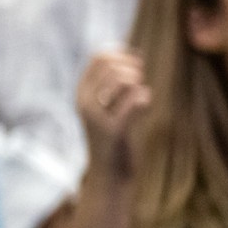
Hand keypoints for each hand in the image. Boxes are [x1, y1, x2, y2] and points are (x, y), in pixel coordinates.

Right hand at [76, 49, 149, 183]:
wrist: (111, 173)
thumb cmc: (115, 137)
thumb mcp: (109, 105)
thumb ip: (116, 81)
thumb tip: (134, 53)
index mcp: (82, 93)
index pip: (98, 57)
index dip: (122, 54)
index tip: (136, 65)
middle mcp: (84, 102)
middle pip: (111, 65)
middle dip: (133, 68)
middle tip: (140, 82)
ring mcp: (96, 117)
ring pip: (123, 80)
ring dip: (139, 83)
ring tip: (142, 96)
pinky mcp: (113, 130)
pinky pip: (135, 101)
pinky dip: (145, 99)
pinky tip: (145, 106)